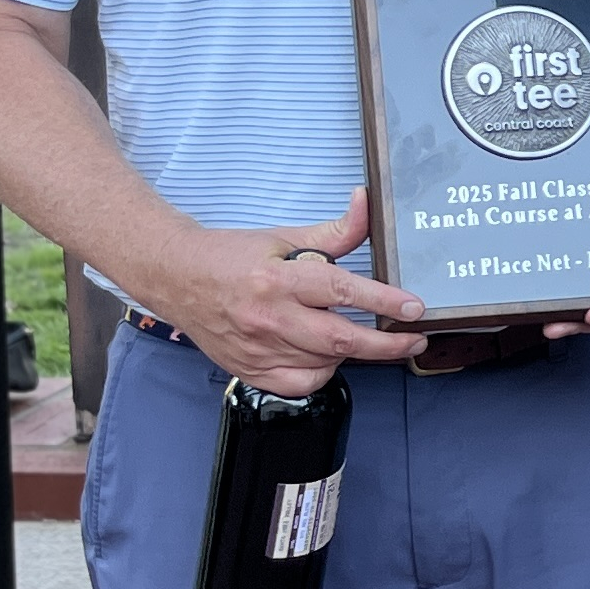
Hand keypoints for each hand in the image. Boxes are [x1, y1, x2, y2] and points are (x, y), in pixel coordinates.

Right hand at [151, 189, 426, 390]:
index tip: (414, 308)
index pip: (340, 290)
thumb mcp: (284, 237)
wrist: (176, 278)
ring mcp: (258, 349)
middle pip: (340, 340)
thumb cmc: (231, 257)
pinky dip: (323, 373)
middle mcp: (268, 317)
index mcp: (278, 279)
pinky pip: (300, 383)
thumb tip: (366, 205)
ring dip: (353, 354)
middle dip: (386, 343)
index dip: (383, 300)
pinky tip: (327, 356)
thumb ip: (334, 232)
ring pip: (324, 363)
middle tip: (414, 339)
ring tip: (366, 339)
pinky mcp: (249, 370)